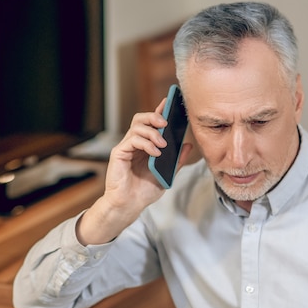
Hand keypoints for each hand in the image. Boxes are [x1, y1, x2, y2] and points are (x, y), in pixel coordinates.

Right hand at [77, 100, 191, 244]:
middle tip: (166, 122)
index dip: (160, 111)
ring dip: (152, 132)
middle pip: (141, 118)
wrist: (129, 206)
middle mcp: (134, 143)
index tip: (170, 102)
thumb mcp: (167, 175)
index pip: (152, 123)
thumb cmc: (144, 191)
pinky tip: (155, 153)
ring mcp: (126, 147)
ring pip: (136, 126)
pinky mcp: (119, 153)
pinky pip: (132, 140)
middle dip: (154, 116)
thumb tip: (188, 145)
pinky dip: (145, 143)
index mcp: (145, 146)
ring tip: (163, 144)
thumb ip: (177, 160)